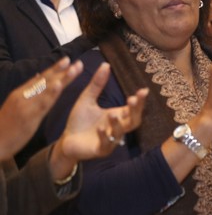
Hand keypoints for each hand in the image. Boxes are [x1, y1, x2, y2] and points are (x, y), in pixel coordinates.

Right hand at [0, 58, 81, 159]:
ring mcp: (25, 105)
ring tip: (73, 69)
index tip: (67, 60)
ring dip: (61, 78)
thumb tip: (37, 79)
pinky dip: (51, 93)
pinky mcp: (28, 116)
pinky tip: (59, 85)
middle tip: (75, 60)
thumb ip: (28, 94)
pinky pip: (42, 104)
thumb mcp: (16, 107)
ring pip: (46, 89)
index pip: (40, 79)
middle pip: (44, 81)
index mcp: (20, 94)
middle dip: (60, 70)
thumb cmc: (6, 126)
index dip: (54, 69)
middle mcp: (23, 96)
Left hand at [50, 63, 148, 178]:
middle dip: (135, 111)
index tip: (143, 90)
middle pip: (134, 121)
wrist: (66, 140)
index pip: (133, 108)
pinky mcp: (100, 150)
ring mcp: (111, 140)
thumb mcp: (87, 99)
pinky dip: (104, 136)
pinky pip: (106, 144)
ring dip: (118, 124)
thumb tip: (106, 64)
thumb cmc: (79, 121)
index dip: (139, 101)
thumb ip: (97, 84)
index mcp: (118, 116)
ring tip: (112, 115)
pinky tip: (100, 129)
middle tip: (132, 100)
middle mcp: (118, 128)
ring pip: (120, 133)